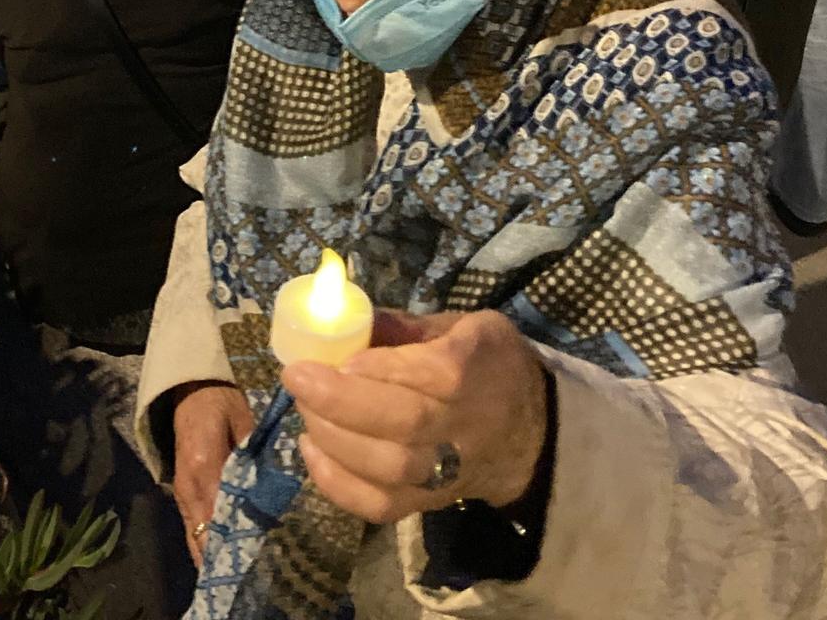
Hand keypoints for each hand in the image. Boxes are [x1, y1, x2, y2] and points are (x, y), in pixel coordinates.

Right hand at [172, 382, 254, 568]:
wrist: (192, 388)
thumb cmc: (222, 401)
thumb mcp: (244, 420)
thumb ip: (255, 453)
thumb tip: (273, 485)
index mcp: (205, 466)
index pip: (224, 513)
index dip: (241, 536)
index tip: (262, 554)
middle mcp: (190, 487)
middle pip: (207, 533)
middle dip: (229, 553)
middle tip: (256, 570)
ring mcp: (182, 493)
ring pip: (197, 537)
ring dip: (216, 553)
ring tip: (243, 571)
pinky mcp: (182, 495)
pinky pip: (193, 529)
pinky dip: (207, 544)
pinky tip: (224, 555)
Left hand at [282, 309, 549, 524]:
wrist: (529, 434)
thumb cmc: (487, 366)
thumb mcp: (463, 326)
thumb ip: (408, 327)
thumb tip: (348, 320)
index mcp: (474, 369)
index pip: (432, 374)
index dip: (381, 369)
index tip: (336, 356)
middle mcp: (462, 426)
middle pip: (404, 425)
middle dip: (341, 402)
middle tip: (297, 377)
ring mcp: (446, 472)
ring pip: (390, 469)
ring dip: (334, 439)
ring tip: (303, 407)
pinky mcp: (428, 502)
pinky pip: (382, 506)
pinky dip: (339, 484)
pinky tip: (311, 449)